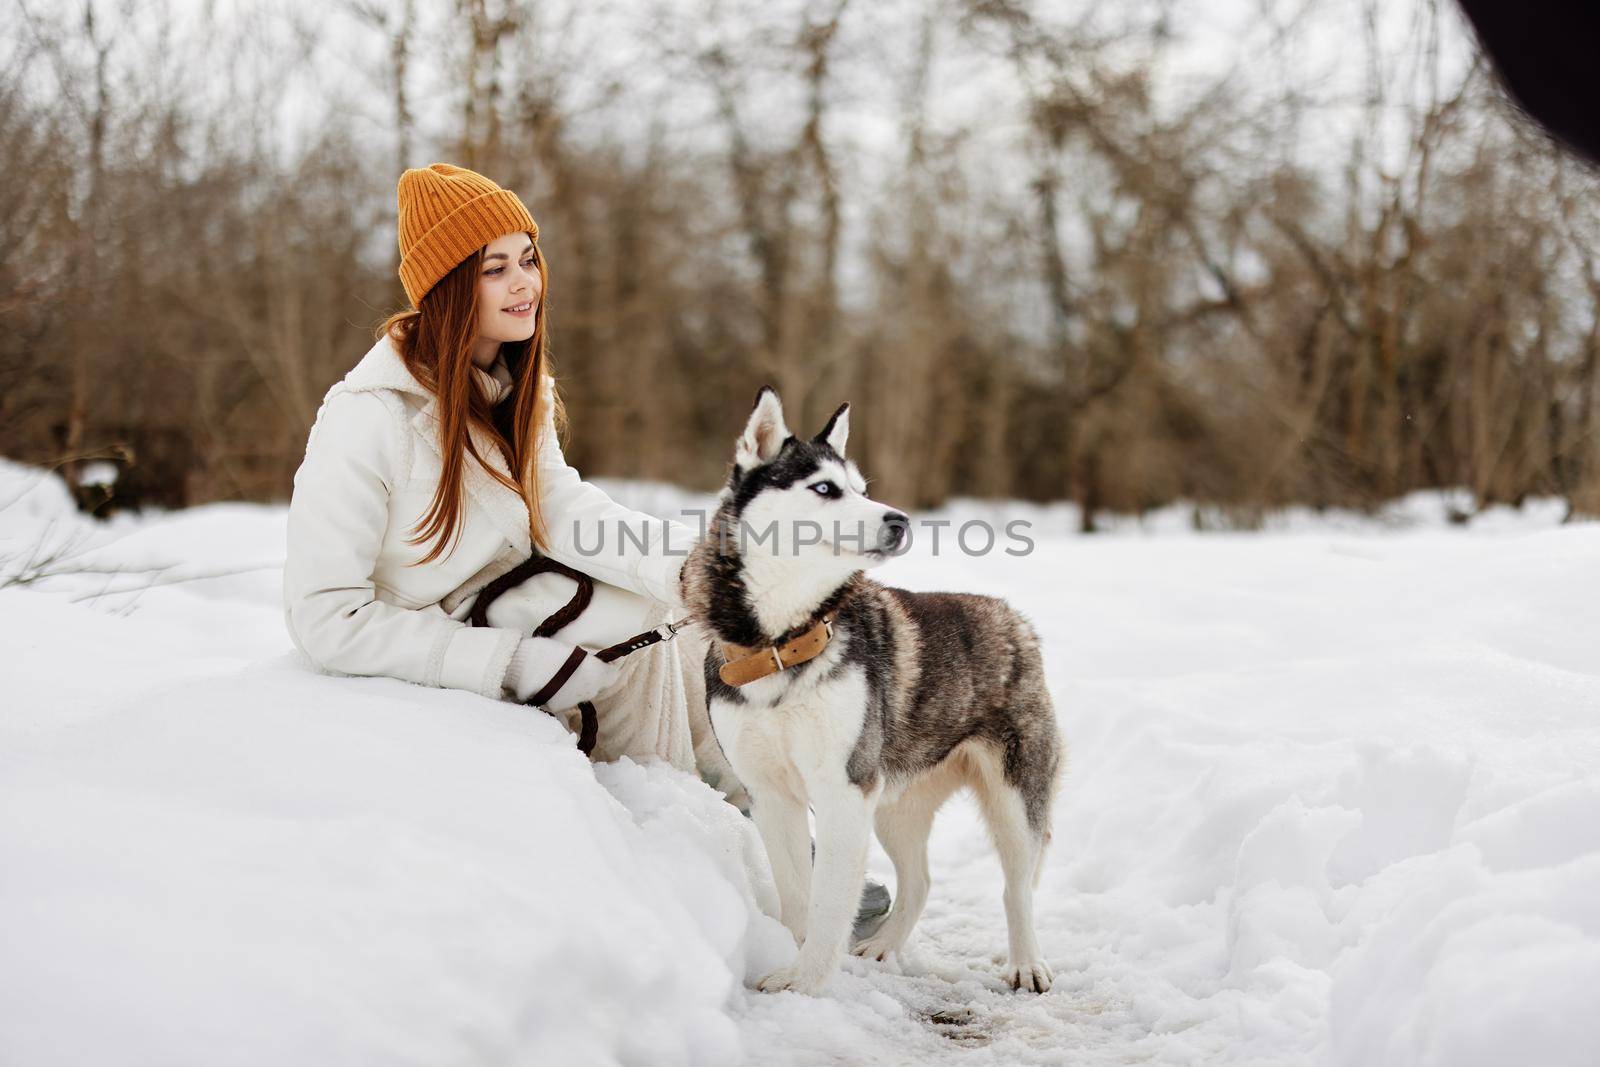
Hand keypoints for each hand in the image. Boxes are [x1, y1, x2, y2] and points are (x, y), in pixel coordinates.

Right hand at [506, 636, 621, 708]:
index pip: (612, 676)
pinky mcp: (559, 708)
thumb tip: (596, 659)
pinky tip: (551, 684)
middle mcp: (589, 690)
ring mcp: (574, 701)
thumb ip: (588, 658)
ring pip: (581, 694)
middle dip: (591, 678)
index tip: (599, 663)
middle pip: (596, 686)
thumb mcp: (573, 649)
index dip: (606, 669)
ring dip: (576, 686)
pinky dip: (562, 694)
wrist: (523, 667)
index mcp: (596, 673)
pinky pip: (566, 700)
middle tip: (576, 667)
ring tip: (560, 675)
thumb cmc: (547, 651)